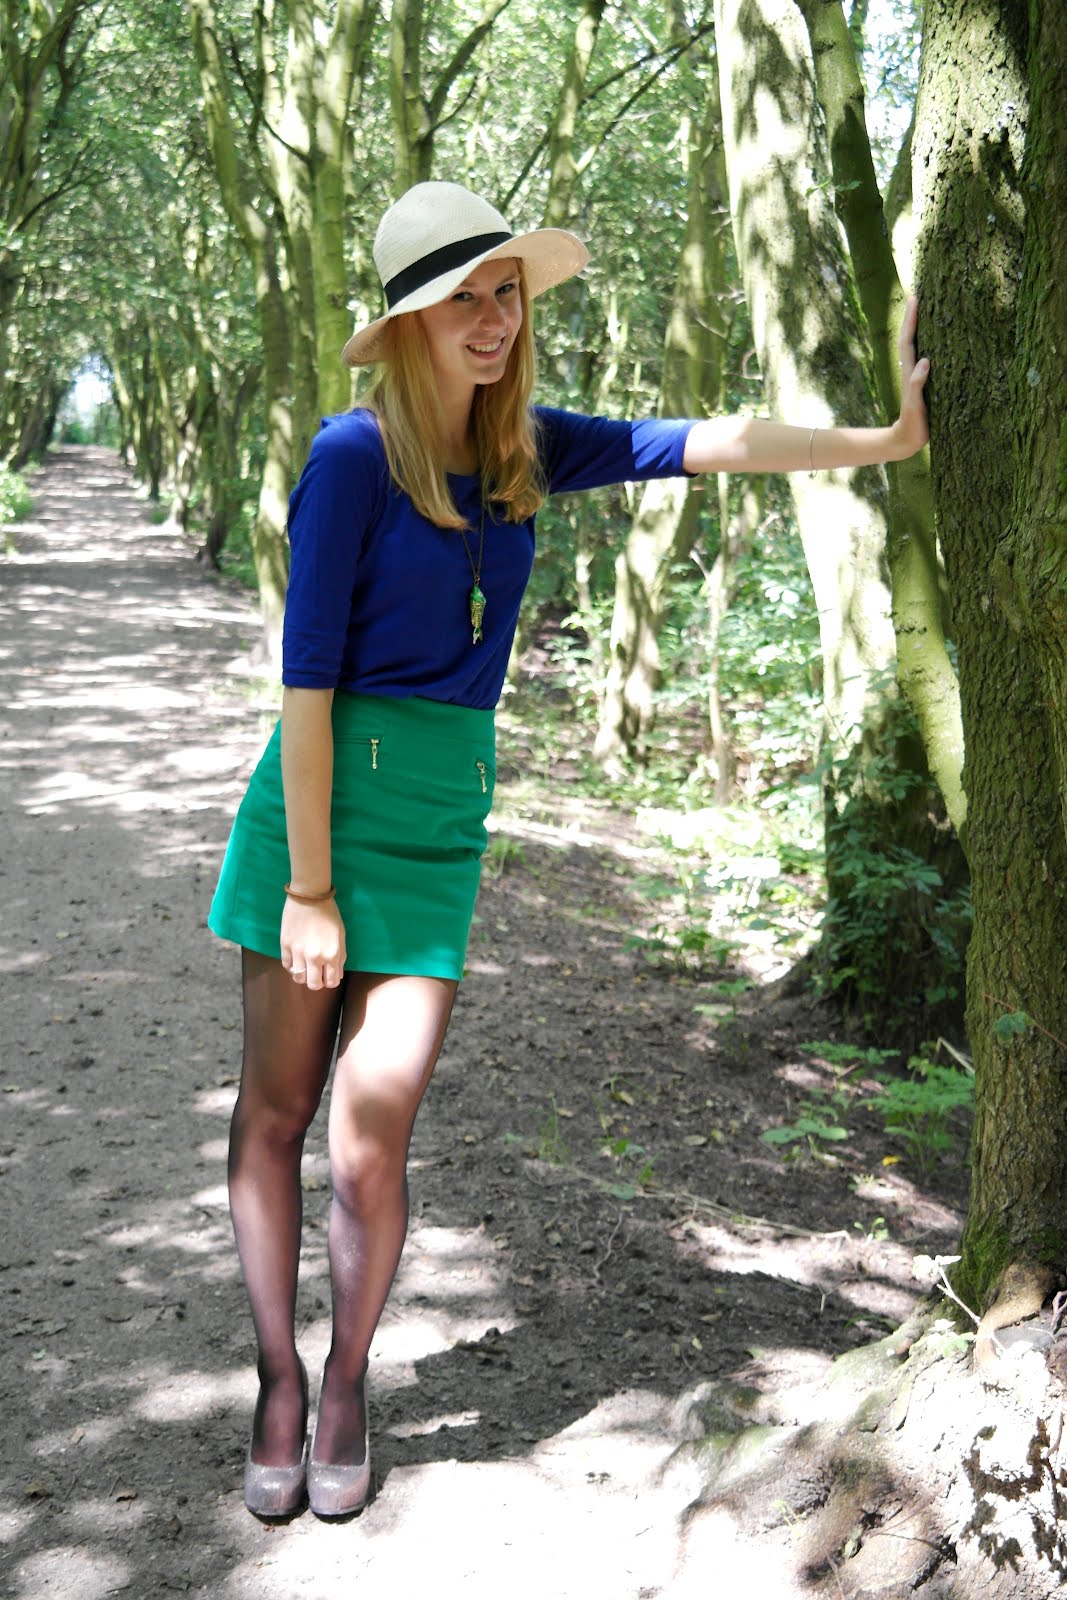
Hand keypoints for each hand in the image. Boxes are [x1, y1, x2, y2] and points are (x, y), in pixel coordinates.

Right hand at [280, 896, 346, 989]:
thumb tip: (337, 975)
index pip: (332, 982)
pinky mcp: (285, 945)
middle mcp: (314, 957)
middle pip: (313, 984)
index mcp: (331, 954)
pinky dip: (292, 966)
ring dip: (303, 975)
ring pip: (298, 978)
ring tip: (306, 966)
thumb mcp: (341, 935)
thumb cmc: (329, 914)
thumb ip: (340, 957)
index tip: (329, 974)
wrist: (309, 895)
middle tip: (317, 973)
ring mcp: (298, 952)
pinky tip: (297, 959)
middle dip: (317, 982)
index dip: (331, 980)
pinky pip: (287, 965)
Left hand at [890, 294, 929, 458]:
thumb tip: (925, 361)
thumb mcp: (916, 407)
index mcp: (910, 371)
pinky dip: (929, 343)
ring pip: (917, 345)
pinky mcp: (924, 382)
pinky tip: (938, 339)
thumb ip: (918, 385)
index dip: (911, 320)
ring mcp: (917, 375)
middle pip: (910, 337)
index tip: (915, 299)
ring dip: (920, 327)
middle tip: (918, 295)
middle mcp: (912, 369)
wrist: (906, 440)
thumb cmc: (912, 425)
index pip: (908, 340)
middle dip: (913, 317)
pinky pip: (926, 356)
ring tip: (928, 309)